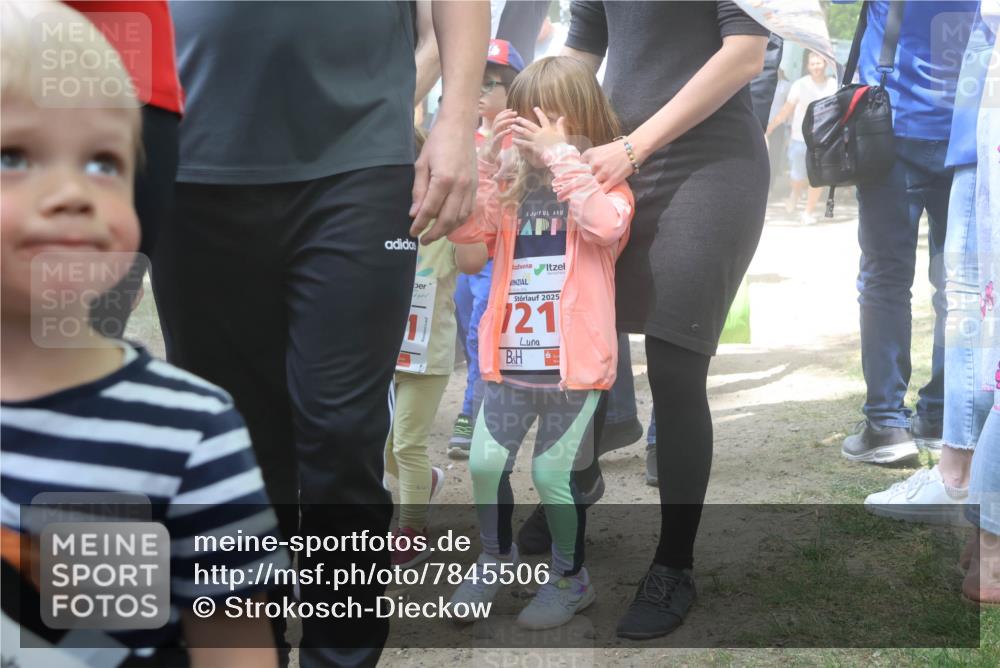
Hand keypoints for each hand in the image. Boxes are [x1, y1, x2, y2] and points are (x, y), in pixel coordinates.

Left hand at [410, 116, 476, 242]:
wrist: (459, 127)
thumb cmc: (437, 142)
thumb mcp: (421, 164)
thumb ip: (419, 190)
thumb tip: (415, 213)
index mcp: (443, 179)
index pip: (430, 209)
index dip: (420, 224)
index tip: (412, 232)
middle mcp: (460, 187)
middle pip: (447, 219)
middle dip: (434, 233)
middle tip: (423, 240)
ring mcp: (470, 188)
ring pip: (460, 218)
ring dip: (447, 230)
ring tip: (435, 234)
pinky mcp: (476, 187)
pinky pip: (468, 211)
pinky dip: (459, 221)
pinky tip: (450, 224)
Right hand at [482, 109, 516, 162]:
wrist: (490, 154)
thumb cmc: (496, 144)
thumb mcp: (500, 134)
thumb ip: (504, 128)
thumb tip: (511, 123)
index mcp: (495, 128)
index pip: (498, 117)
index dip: (504, 112)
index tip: (512, 110)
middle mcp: (493, 130)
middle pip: (498, 119)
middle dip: (506, 115)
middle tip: (515, 113)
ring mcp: (493, 136)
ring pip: (498, 126)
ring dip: (506, 121)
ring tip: (513, 120)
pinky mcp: (494, 142)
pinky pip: (498, 136)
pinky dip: (504, 132)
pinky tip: (510, 131)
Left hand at [511, 107, 567, 160]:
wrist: (559, 154)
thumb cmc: (561, 145)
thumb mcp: (562, 134)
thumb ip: (560, 125)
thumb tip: (562, 117)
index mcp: (548, 129)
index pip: (543, 119)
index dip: (539, 113)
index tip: (535, 108)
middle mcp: (541, 133)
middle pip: (530, 125)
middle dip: (523, 121)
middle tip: (517, 118)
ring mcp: (537, 139)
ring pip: (525, 132)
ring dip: (518, 129)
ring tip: (511, 126)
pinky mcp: (534, 146)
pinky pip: (524, 143)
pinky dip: (518, 141)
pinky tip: (513, 140)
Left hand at [581, 139, 634, 192]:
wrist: (634, 147)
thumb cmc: (618, 148)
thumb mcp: (600, 151)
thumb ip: (591, 160)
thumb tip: (585, 171)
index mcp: (589, 154)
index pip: (577, 168)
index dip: (578, 174)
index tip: (578, 178)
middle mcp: (594, 163)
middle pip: (583, 178)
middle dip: (584, 182)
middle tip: (585, 186)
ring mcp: (603, 172)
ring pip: (591, 185)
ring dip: (592, 189)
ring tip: (592, 192)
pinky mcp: (612, 180)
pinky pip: (601, 191)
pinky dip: (600, 194)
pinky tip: (600, 195)